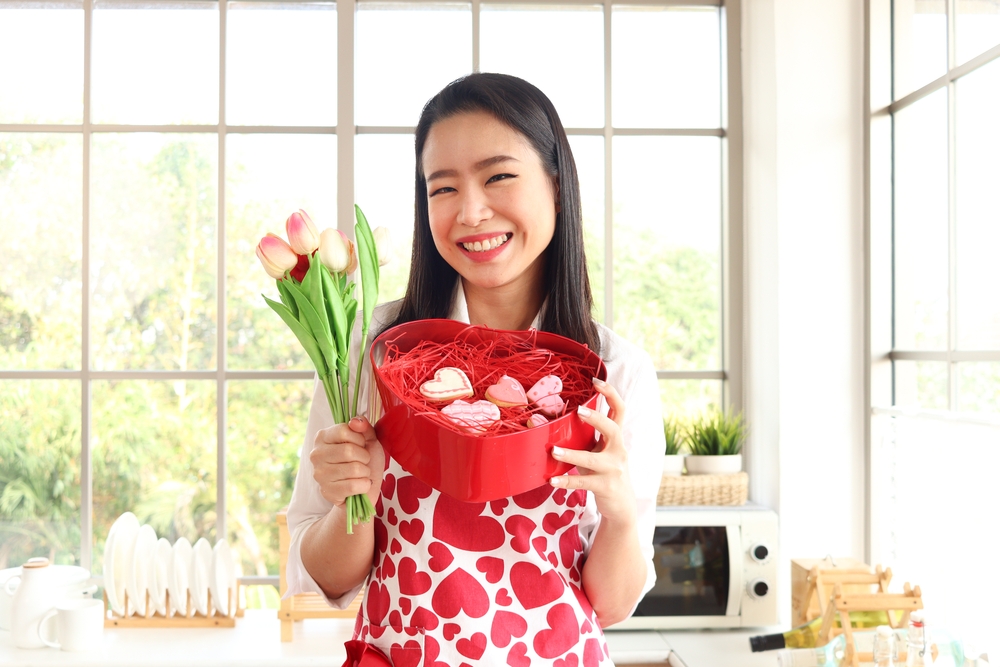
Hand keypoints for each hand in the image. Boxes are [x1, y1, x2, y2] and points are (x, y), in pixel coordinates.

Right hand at [310, 416, 384, 507]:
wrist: (365, 488)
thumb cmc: (364, 460)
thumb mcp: (368, 439)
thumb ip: (364, 427)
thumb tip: (356, 422)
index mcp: (323, 437)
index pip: (343, 431)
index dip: (359, 438)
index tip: (361, 444)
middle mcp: (316, 454)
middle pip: (348, 451)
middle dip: (364, 456)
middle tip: (363, 461)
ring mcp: (320, 474)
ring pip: (353, 469)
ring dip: (365, 472)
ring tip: (361, 473)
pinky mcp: (327, 492)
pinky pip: (353, 486)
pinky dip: (364, 485)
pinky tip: (361, 485)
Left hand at [549, 378, 635, 524]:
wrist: (621, 505)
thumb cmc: (603, 472)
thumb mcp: (597, 451)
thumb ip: (583, 436)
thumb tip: (551, 420)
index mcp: (616, 439)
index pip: (619, 410)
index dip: (610, 394)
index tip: (596, 381)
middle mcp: (618, 451)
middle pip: (613, 429)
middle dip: (597, 418)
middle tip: (578, 410)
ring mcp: (613, 470)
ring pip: (593, 459)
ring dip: (572, 455)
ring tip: (554, 451)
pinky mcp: (606, 487)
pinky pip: (584, 482)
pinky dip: (567, 482)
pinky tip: (552, 481)